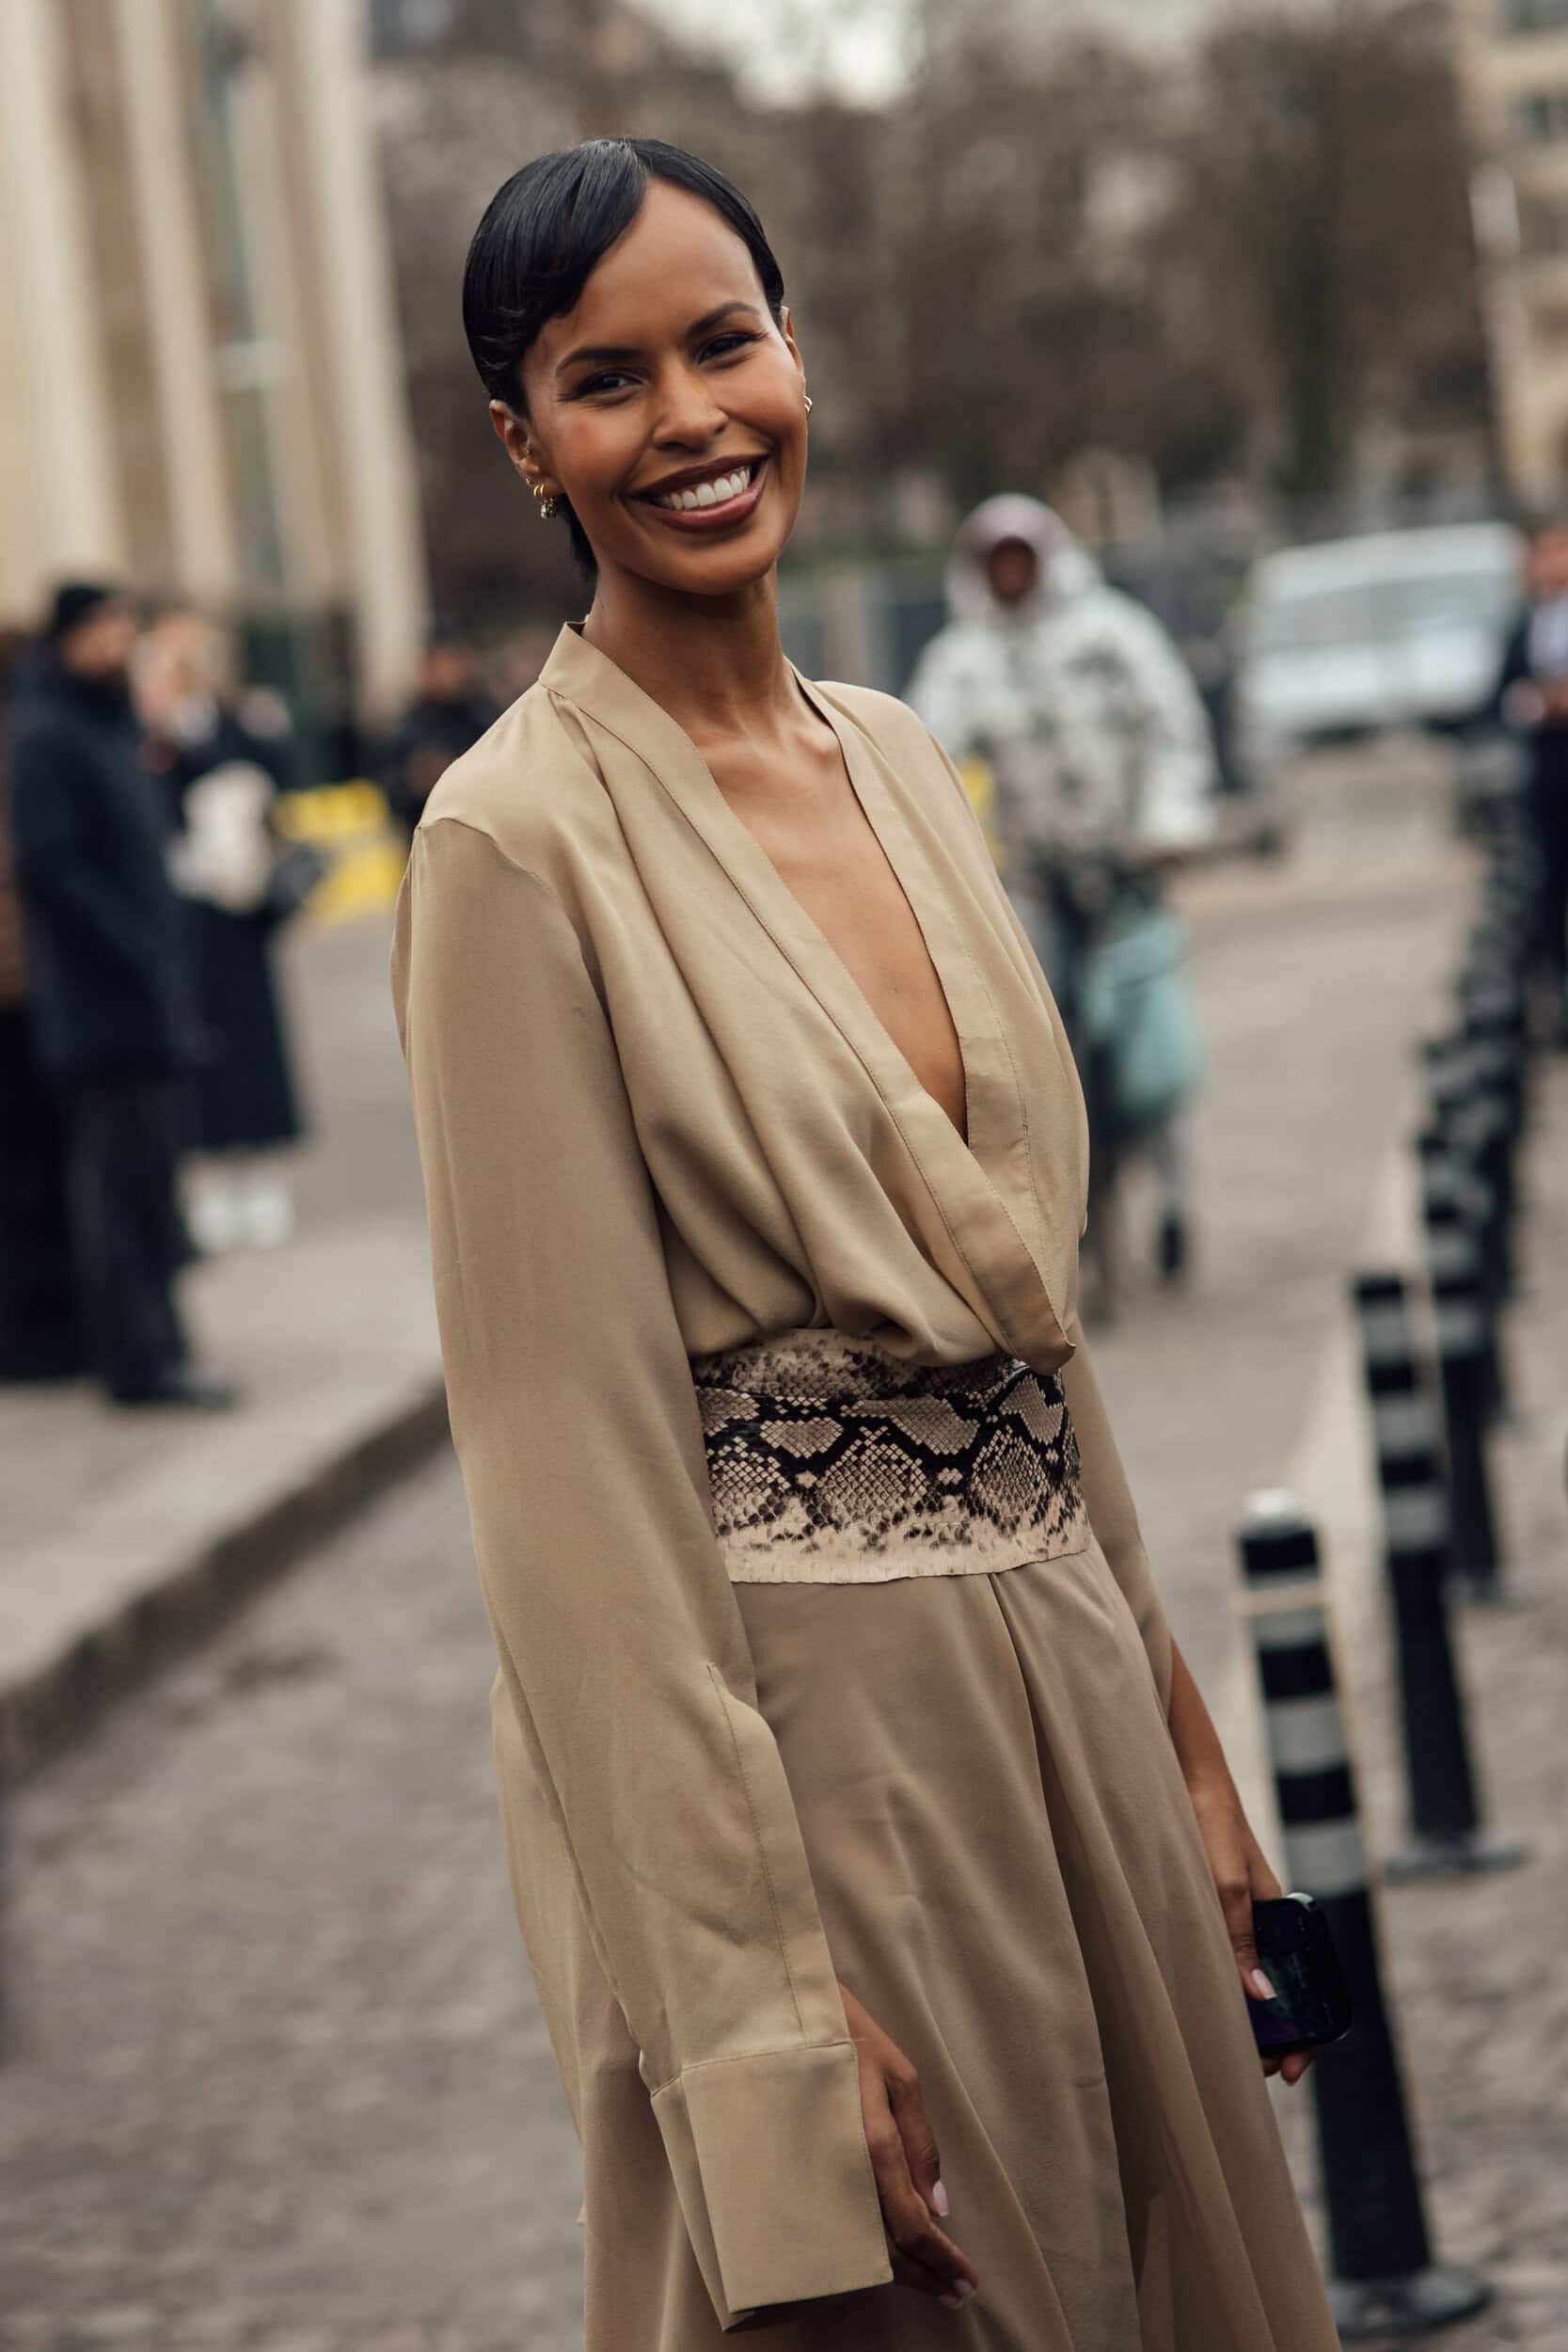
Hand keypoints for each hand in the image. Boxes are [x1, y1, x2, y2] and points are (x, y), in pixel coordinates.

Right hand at [838, 1983, 979, 2311]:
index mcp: (872, 2145)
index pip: (911, 2223)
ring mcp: (821, 2176)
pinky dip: (870, 2246)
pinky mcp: (807, 2172)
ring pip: (861, 2243)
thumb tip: (940, 2207)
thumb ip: (921, 2144)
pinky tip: (887, 2252)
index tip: (967, 2282)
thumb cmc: (852, 2040)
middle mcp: (844, 2171)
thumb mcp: (901, 2078)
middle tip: (957, 2294)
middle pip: (886, 2246)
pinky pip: (843, 2223)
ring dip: (900, 2269)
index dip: (941, 2258)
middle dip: (925, 2275)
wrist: (788, 2019)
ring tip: (931, 2283)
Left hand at [1185, 1777, 1312, 2088]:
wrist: (1179, 1772)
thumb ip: (1239, 1939)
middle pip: (1276, 1992)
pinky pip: (1217, 1960)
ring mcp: (1232, 1915)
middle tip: (1250, 2069)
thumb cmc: (1208, 1820)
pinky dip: (1219, 1989)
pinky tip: (1201, 2006)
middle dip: (1270, 2035)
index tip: (1286, 2069)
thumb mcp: (1225, 1884)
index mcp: (1280, 1915)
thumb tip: (1263, 2000)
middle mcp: (1258, 1919)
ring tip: (1226, 2050)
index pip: (1306, 1987)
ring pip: (1245, 1981)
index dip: (1302, 2033)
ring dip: (1242, 2018)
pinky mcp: (1202, 1908)